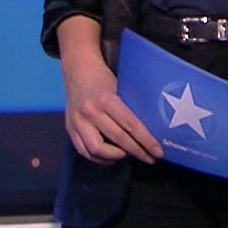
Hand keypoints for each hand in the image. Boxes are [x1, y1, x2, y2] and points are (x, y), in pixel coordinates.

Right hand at [58, 17, 161, 164]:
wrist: (78, 70)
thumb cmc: (103, 77)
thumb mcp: (120, 86)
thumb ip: (130, 106)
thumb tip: (152, 128)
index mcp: (105, 99)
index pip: (130, 125)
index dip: (146, 141)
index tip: (157, 151)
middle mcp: (90, 112)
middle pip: (118, 139)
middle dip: (137, 151)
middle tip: (150, 158)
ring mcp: (78, 121)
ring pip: (97, 149)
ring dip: (116, 157)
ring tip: (128, 155)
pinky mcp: (70, 128)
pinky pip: (84, 151)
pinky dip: (99, 158)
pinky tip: (111, 157)